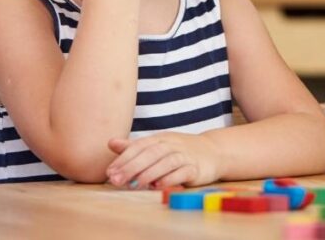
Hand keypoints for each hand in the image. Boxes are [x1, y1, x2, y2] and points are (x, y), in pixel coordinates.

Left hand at [105, 132, 219, 188]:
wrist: (214, 152)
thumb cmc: (180, 151)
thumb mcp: (158, 145)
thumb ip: (134, 147)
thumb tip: (110, 142)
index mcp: (161, 138)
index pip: (140, 145)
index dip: (124, 158)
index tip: (110, 172)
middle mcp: (173, 144)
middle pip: (152, 152)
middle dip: (132, 166)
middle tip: (116, 181)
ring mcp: (186, 155)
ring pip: (167, 161)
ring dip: (150, 173)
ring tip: (135, 185)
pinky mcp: (196, 168)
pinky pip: (183, 172)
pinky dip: (170, 178)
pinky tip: (158, 186)